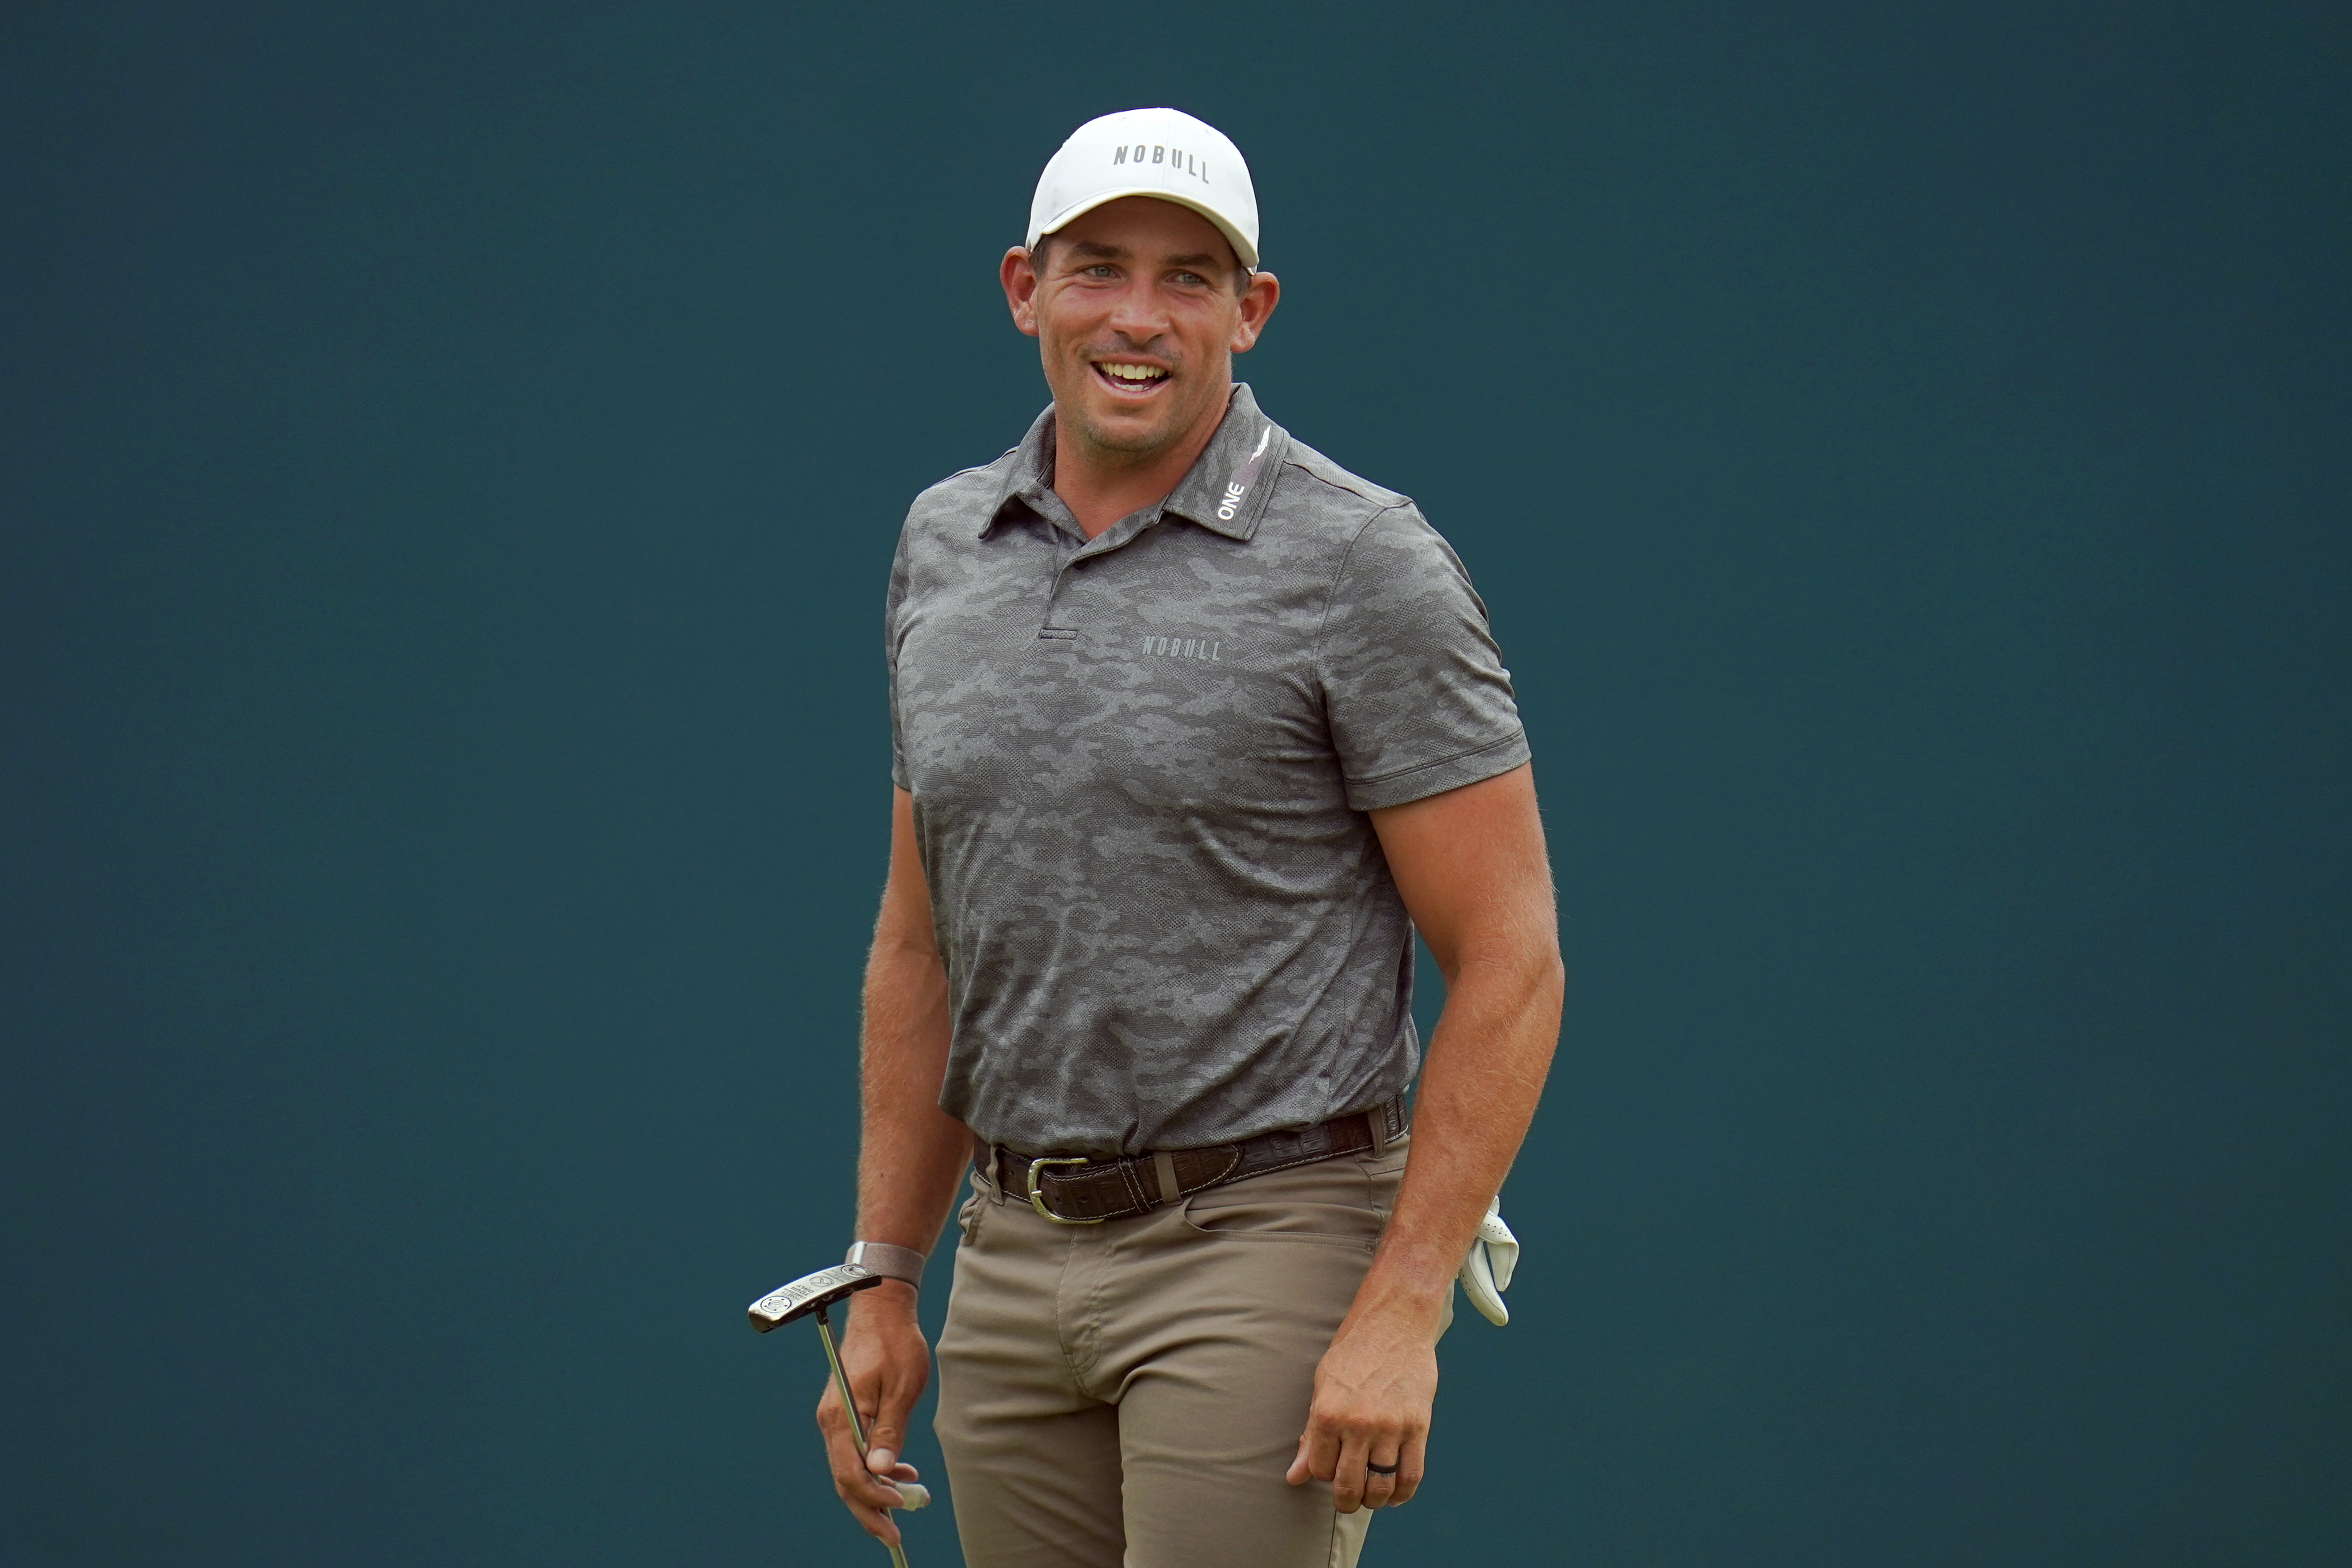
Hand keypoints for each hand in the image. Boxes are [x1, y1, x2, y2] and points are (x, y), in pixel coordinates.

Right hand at [813, 1283, 930, 1546]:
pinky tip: (901, 1476)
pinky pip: (856, 1451)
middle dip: (869, 1509)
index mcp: (841, 1416)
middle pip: (845, 1478)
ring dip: (874, 1491)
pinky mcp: (848, 1413)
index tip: (898, 1511)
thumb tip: (882, 1470)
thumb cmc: (895, 1343)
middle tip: (893, 1536)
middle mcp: (832, 1421)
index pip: (850, 1472)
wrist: (881, 1310)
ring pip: (850, 1468)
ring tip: (904, 1507)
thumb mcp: (902, 1387)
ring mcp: (837, 1418)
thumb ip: (891, 1430)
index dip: (873, 1497)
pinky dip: (876, 1468)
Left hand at [1285, 1298, 1439, 1512]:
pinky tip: (1395, 1494)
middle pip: (1349, 1486)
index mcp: (1328, 1414)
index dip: (1324, 1475)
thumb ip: (1310, 1436)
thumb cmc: (1353, 1352)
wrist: (1394, 1322)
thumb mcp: (1322, 1387)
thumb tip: (1294, 1477)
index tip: (1331, 1469)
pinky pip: (1411, 1474)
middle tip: (1348, 1500)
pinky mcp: (1418, 1426)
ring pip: (1380, 1486)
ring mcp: (1390, 1427)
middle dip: (1346, 1501)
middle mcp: (1358, 1424)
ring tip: (1371, 1496)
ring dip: (1374, 1500)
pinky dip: (1402, 1493)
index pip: (1320, 1470)